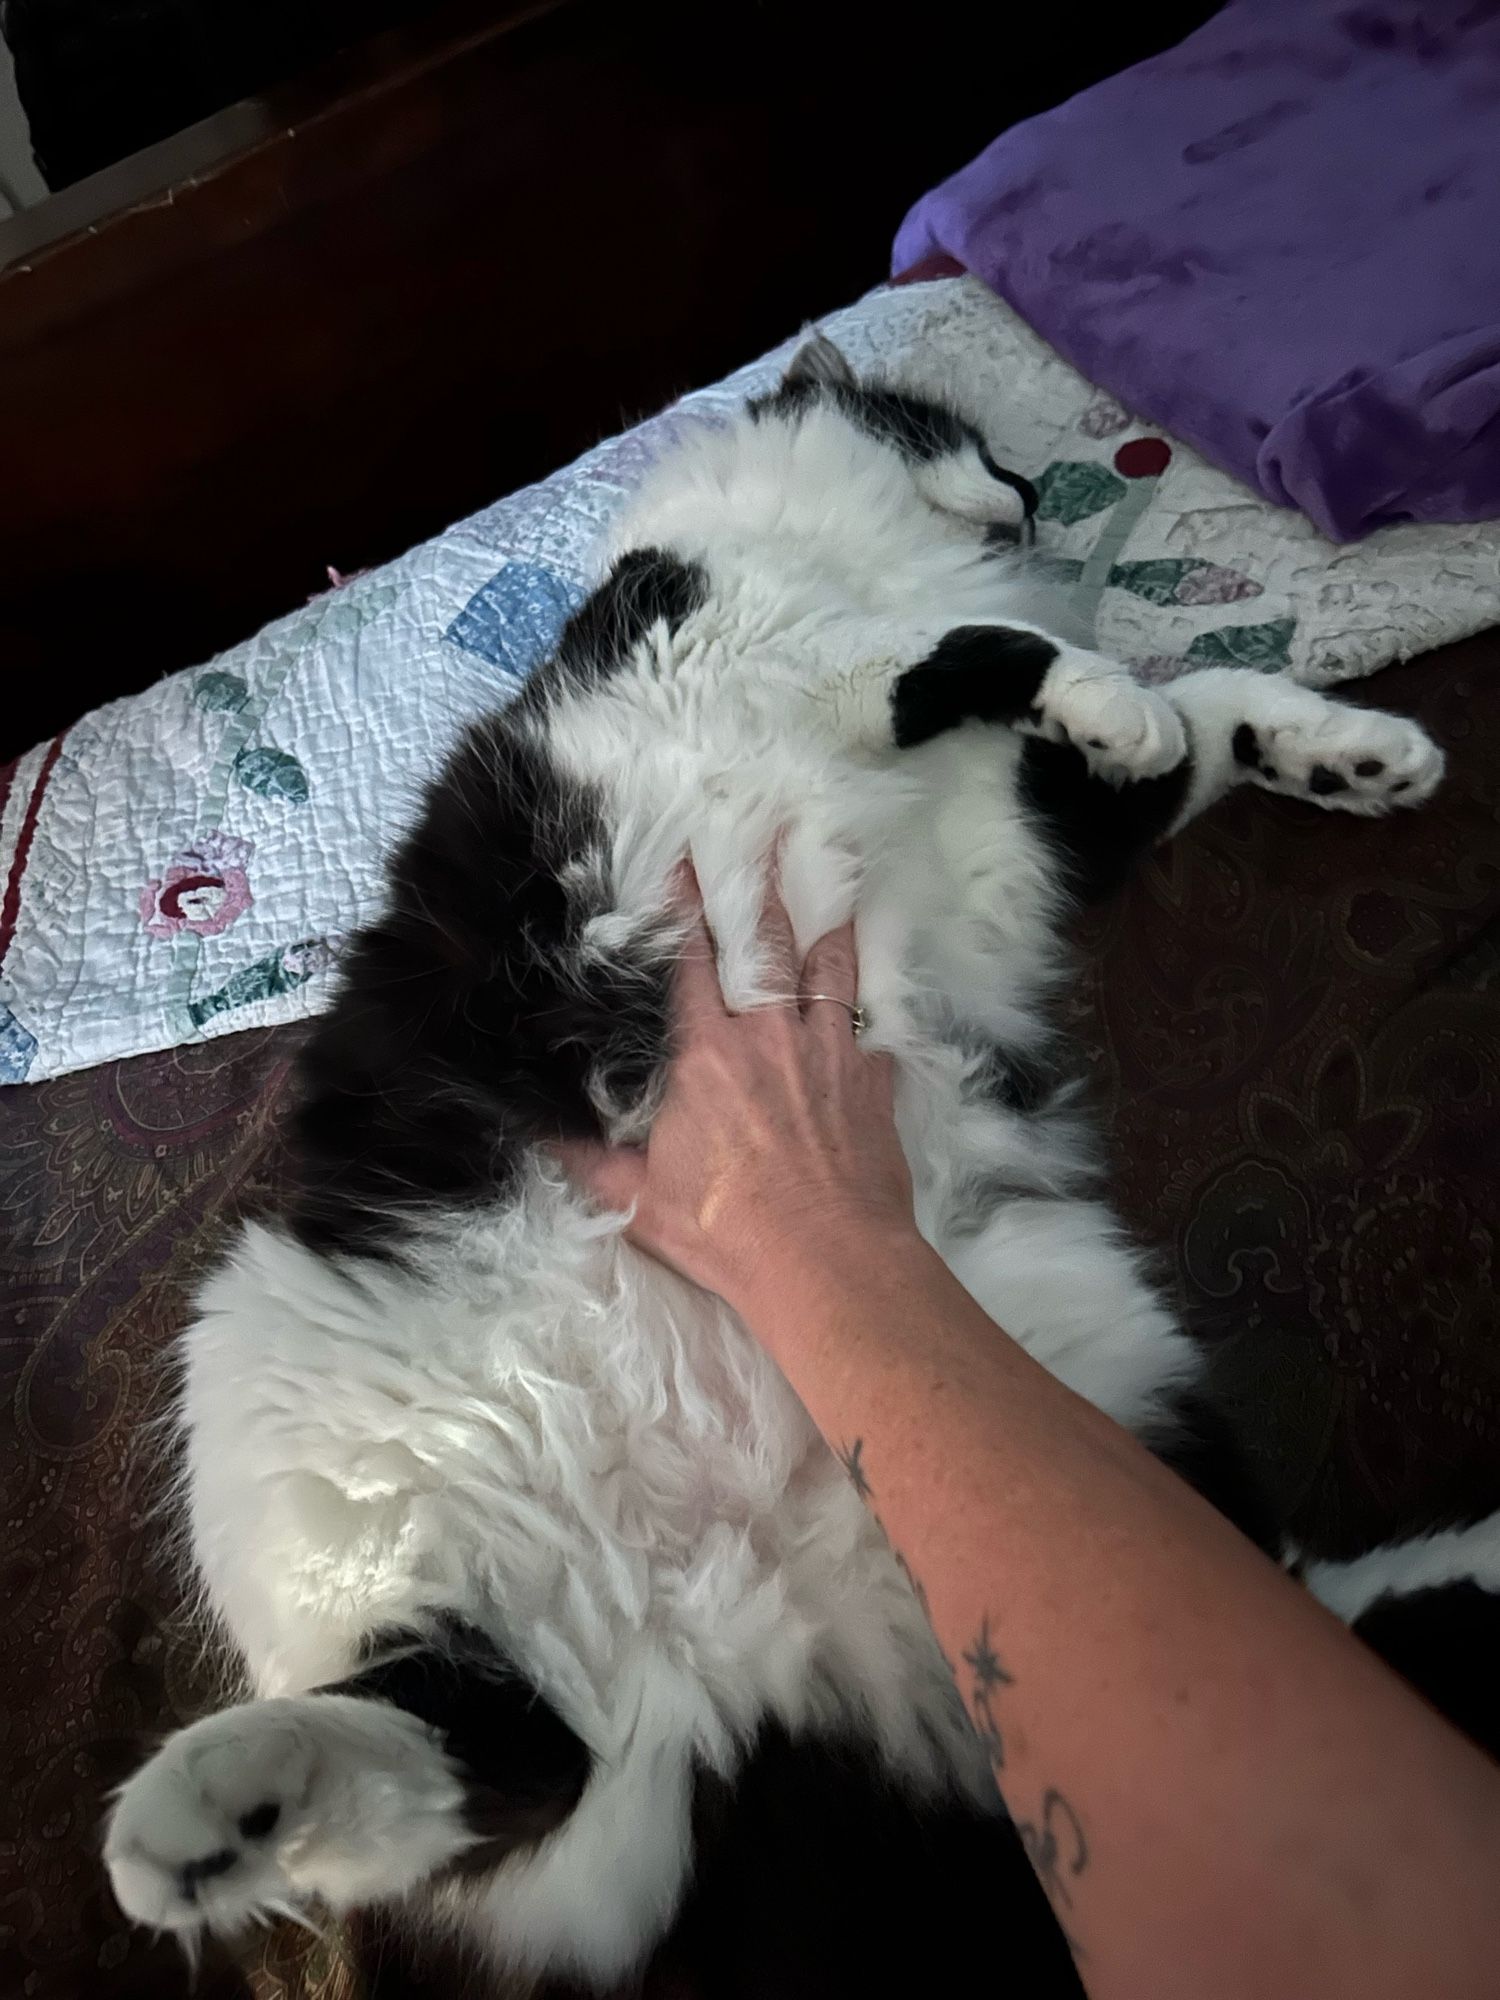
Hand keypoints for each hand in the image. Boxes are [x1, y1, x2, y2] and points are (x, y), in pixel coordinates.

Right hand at [559, 865, 917, 1315]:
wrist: (827, 1261)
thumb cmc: (729, 1231)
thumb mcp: (639, 1201)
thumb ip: (589, 1161)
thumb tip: (537, 1135)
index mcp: (706, 1055)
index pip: (690, 961)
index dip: (683, 906)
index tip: (682, 858)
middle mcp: (770, 1037)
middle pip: (768, 943)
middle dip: (763, 885)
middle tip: (769, 834)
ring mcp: (830, 1053)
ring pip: (832, 968)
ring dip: (830, 924)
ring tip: (836, 881)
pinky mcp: (874, 1083)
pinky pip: (875, 1030)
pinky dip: (873, 1013)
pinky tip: (878, 1000)